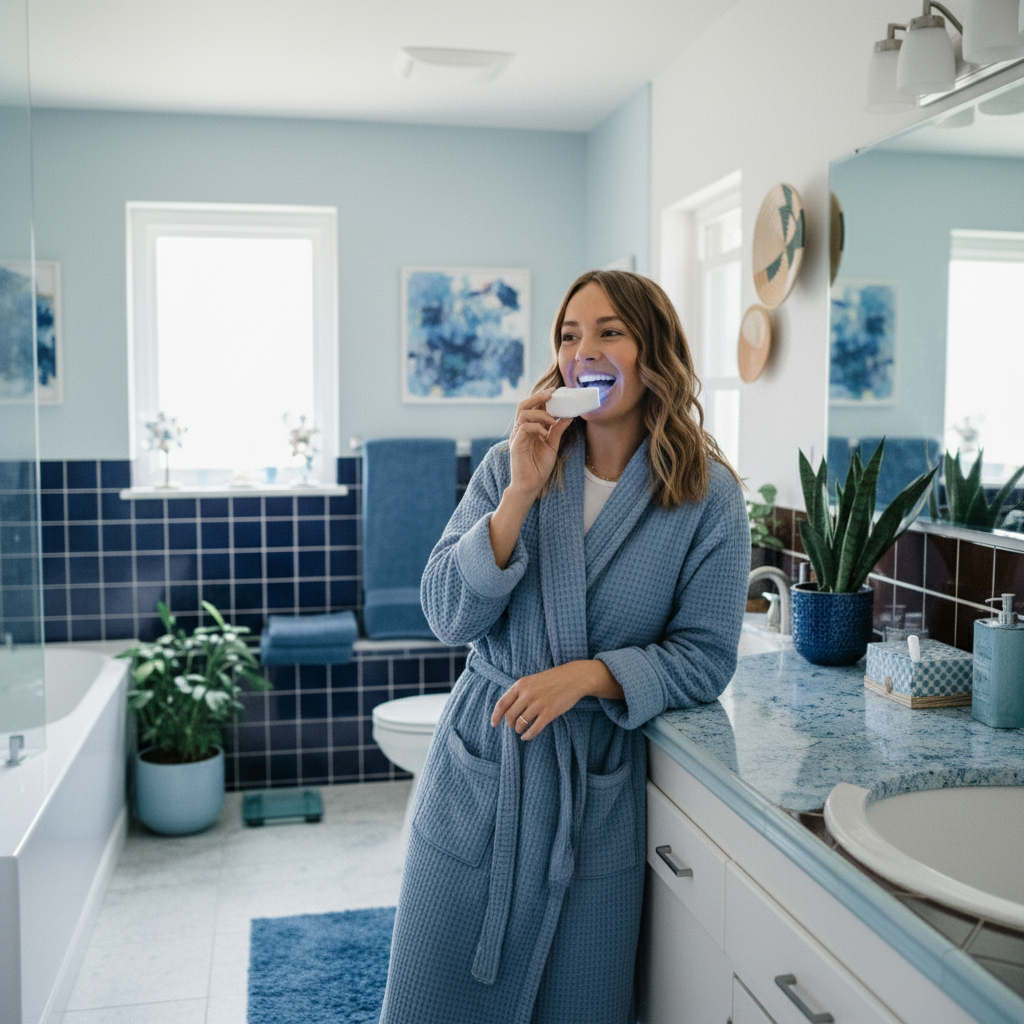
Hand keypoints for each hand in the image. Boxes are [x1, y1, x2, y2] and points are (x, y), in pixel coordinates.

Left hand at [490, 660, 622, 738]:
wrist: (573, 678)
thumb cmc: (551, 680)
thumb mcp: (532, 680)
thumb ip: (519, 692)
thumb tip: (507, 709)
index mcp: (521, 685)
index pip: (502, 703)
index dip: (496, 716)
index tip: (493, 724)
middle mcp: (527, 694)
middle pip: (510, 716)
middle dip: (510, 724)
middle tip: (513, 726)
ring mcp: (538, 704)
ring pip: (521, 723)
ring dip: (519, 730)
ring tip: (521, 730)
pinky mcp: (549, 713)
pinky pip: (534, 729)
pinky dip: (528, 735)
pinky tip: (526, 737)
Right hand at [507, 389, 572, 500]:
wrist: (530, 486)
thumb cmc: (539, 467)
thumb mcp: (552, 445)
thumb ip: (557, 431)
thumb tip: (568, 417)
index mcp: (528, 429)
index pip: (532, 408)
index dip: (542, 398)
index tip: (555, 392)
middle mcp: (520, 430)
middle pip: (523, 405)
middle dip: (538, 397)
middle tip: (552, 393)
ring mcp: (517, 436)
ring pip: (523, 413)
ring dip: (540, 413)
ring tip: (552, 420)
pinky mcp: (516, 444)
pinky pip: (524, 427)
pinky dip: (537, 426)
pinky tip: (546, 433)